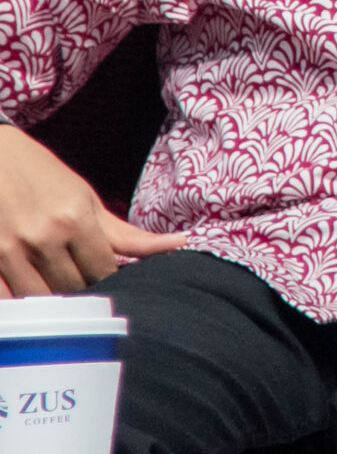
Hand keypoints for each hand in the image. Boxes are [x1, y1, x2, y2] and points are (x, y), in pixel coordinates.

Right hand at [0, 124, 187, 296]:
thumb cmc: (42, 176)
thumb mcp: (86, 198)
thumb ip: (126, 233)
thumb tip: (180, 243)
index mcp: (76, 218)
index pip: (105, 272)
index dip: (107, 276)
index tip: (102, 271)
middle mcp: (44, 236)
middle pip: (74, 288)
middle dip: (80, 286)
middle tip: (76, 273)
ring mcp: (9, 251)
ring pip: (41, 298)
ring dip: (51, 295)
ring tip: (53, 278)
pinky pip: (8, 300)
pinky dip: (19, 298)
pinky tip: (27, 282)